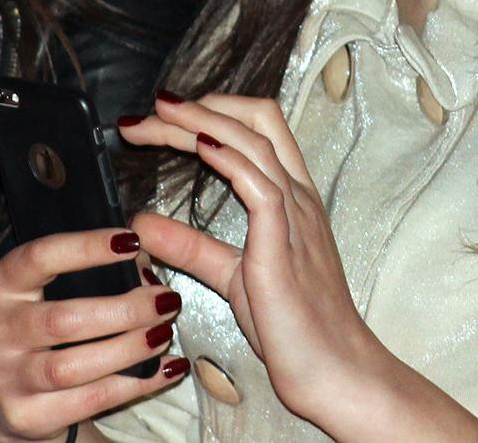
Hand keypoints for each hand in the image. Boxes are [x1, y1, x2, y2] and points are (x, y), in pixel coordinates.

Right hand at [0, 229, 187, 441]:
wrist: (9, 398)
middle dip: (124, 310)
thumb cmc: (41, 332)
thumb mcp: (46, 293)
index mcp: (1, 286)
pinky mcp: (27, 414)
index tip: (131, 241)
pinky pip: (90, 399)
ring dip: (129, 349)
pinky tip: (163, 369)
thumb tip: (144, 259)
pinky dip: (135, 383)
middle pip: (63, 320)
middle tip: (165, 301)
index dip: (86, 248)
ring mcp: (6, 377)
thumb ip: (88, 272)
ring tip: (163, 335)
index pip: (39, 258)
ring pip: (73, 366)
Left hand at [121, 95, 403, 436]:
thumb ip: (193, 248)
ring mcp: (295, 216)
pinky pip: (259, 183)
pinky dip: (228, 157)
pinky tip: (199, 144)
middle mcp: (297, 197)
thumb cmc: (293, 329)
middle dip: (201, 106)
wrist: (333, 371)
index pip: (257, 130)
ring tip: (159, 115)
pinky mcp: (284, 242)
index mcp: (290, 200)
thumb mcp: (232, 277)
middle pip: (257, 120)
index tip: (159, 117)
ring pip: (252, 142)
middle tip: (149, 110)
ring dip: (201, 123)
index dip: (209, 113)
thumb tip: (143, 223)